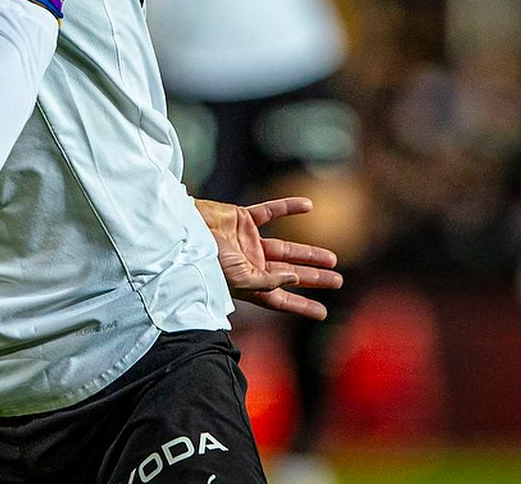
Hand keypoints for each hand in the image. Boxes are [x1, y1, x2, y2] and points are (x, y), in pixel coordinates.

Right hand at [197, 197, 342, 319]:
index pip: (281, 299)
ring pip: (285, 248)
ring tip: (332, 259)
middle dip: (313, 279)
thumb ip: (268, 281)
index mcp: (250, 284)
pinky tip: (308, 206)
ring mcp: (247, 241)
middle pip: (289, 274)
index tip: (323, 313)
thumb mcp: (240, 279)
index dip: (302, 306)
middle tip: (337, 281)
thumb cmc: (207, 260)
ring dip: (308, 252)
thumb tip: (295, 279)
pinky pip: (271, 211)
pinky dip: (289, 207)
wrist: (183, 231)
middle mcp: (251, 264)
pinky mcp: (242, 218)